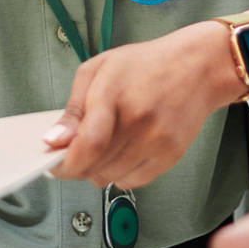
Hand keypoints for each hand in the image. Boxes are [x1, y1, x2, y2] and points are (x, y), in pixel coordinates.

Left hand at [45, 20, 241, 187]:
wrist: (195, 67)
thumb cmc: (144, 64)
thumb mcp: (99, 69)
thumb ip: (73, 107)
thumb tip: (53, 141)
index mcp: (113, 92)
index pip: (86, 144)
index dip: (65, 162)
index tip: (55, 163)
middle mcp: (137, 119)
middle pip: (94, 166)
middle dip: (79, 163)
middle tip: (80, 147)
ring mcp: (156, 139)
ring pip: (110, 178)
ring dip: (99, 169)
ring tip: (107, 144)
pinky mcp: (170, 155)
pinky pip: (132, 182)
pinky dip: (121, 173)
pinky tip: (125, 150)